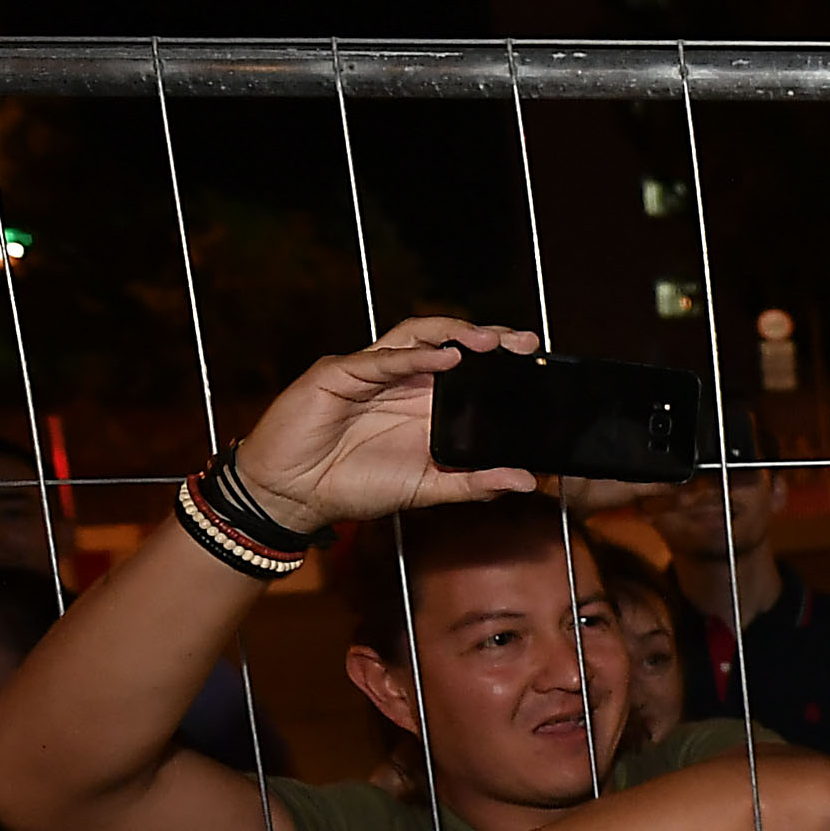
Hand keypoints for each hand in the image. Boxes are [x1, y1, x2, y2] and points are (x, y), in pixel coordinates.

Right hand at [226, 318, 542, 536]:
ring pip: (415, 337)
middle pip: (447, 343)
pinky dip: (413, 356)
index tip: (535, 359)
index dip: (497, 360)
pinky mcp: (338, 374)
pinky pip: (380, 360)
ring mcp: (370, 373)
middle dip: (485, 337)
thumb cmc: (355, 486)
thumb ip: (474, 483)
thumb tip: (525, 480)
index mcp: (422, 404)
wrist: (294, 496)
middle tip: (522, 341)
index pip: (466, 369)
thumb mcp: (426, 488)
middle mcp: (401, 381)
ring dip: (453, 334)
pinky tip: (443, 357)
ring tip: (487, 342)